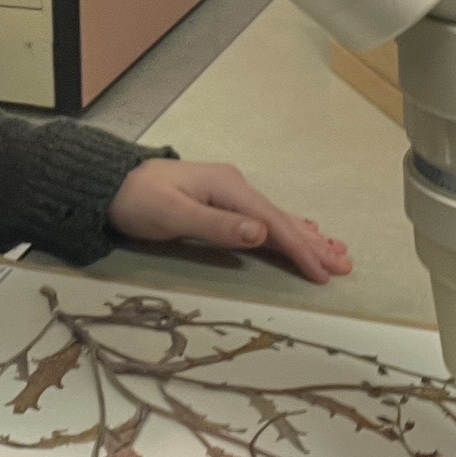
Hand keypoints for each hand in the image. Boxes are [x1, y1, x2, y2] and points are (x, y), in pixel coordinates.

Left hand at [106, 159, 351, 284]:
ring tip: (335, 250)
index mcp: (228, 187)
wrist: (111, 184)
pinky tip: (301, 230)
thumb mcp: (174, 216)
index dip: (299, 249)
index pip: (271, 223)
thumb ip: (218, 225)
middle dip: (312, 244)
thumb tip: (261, 233)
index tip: (322, 272)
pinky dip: (286, 228)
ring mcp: (229, 192)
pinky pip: (263, 217)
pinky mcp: (222, 201)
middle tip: (344, 264)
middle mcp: (234, 186)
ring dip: (305, 236)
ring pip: (276, 218)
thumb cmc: (139, 201)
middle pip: (281, 219)